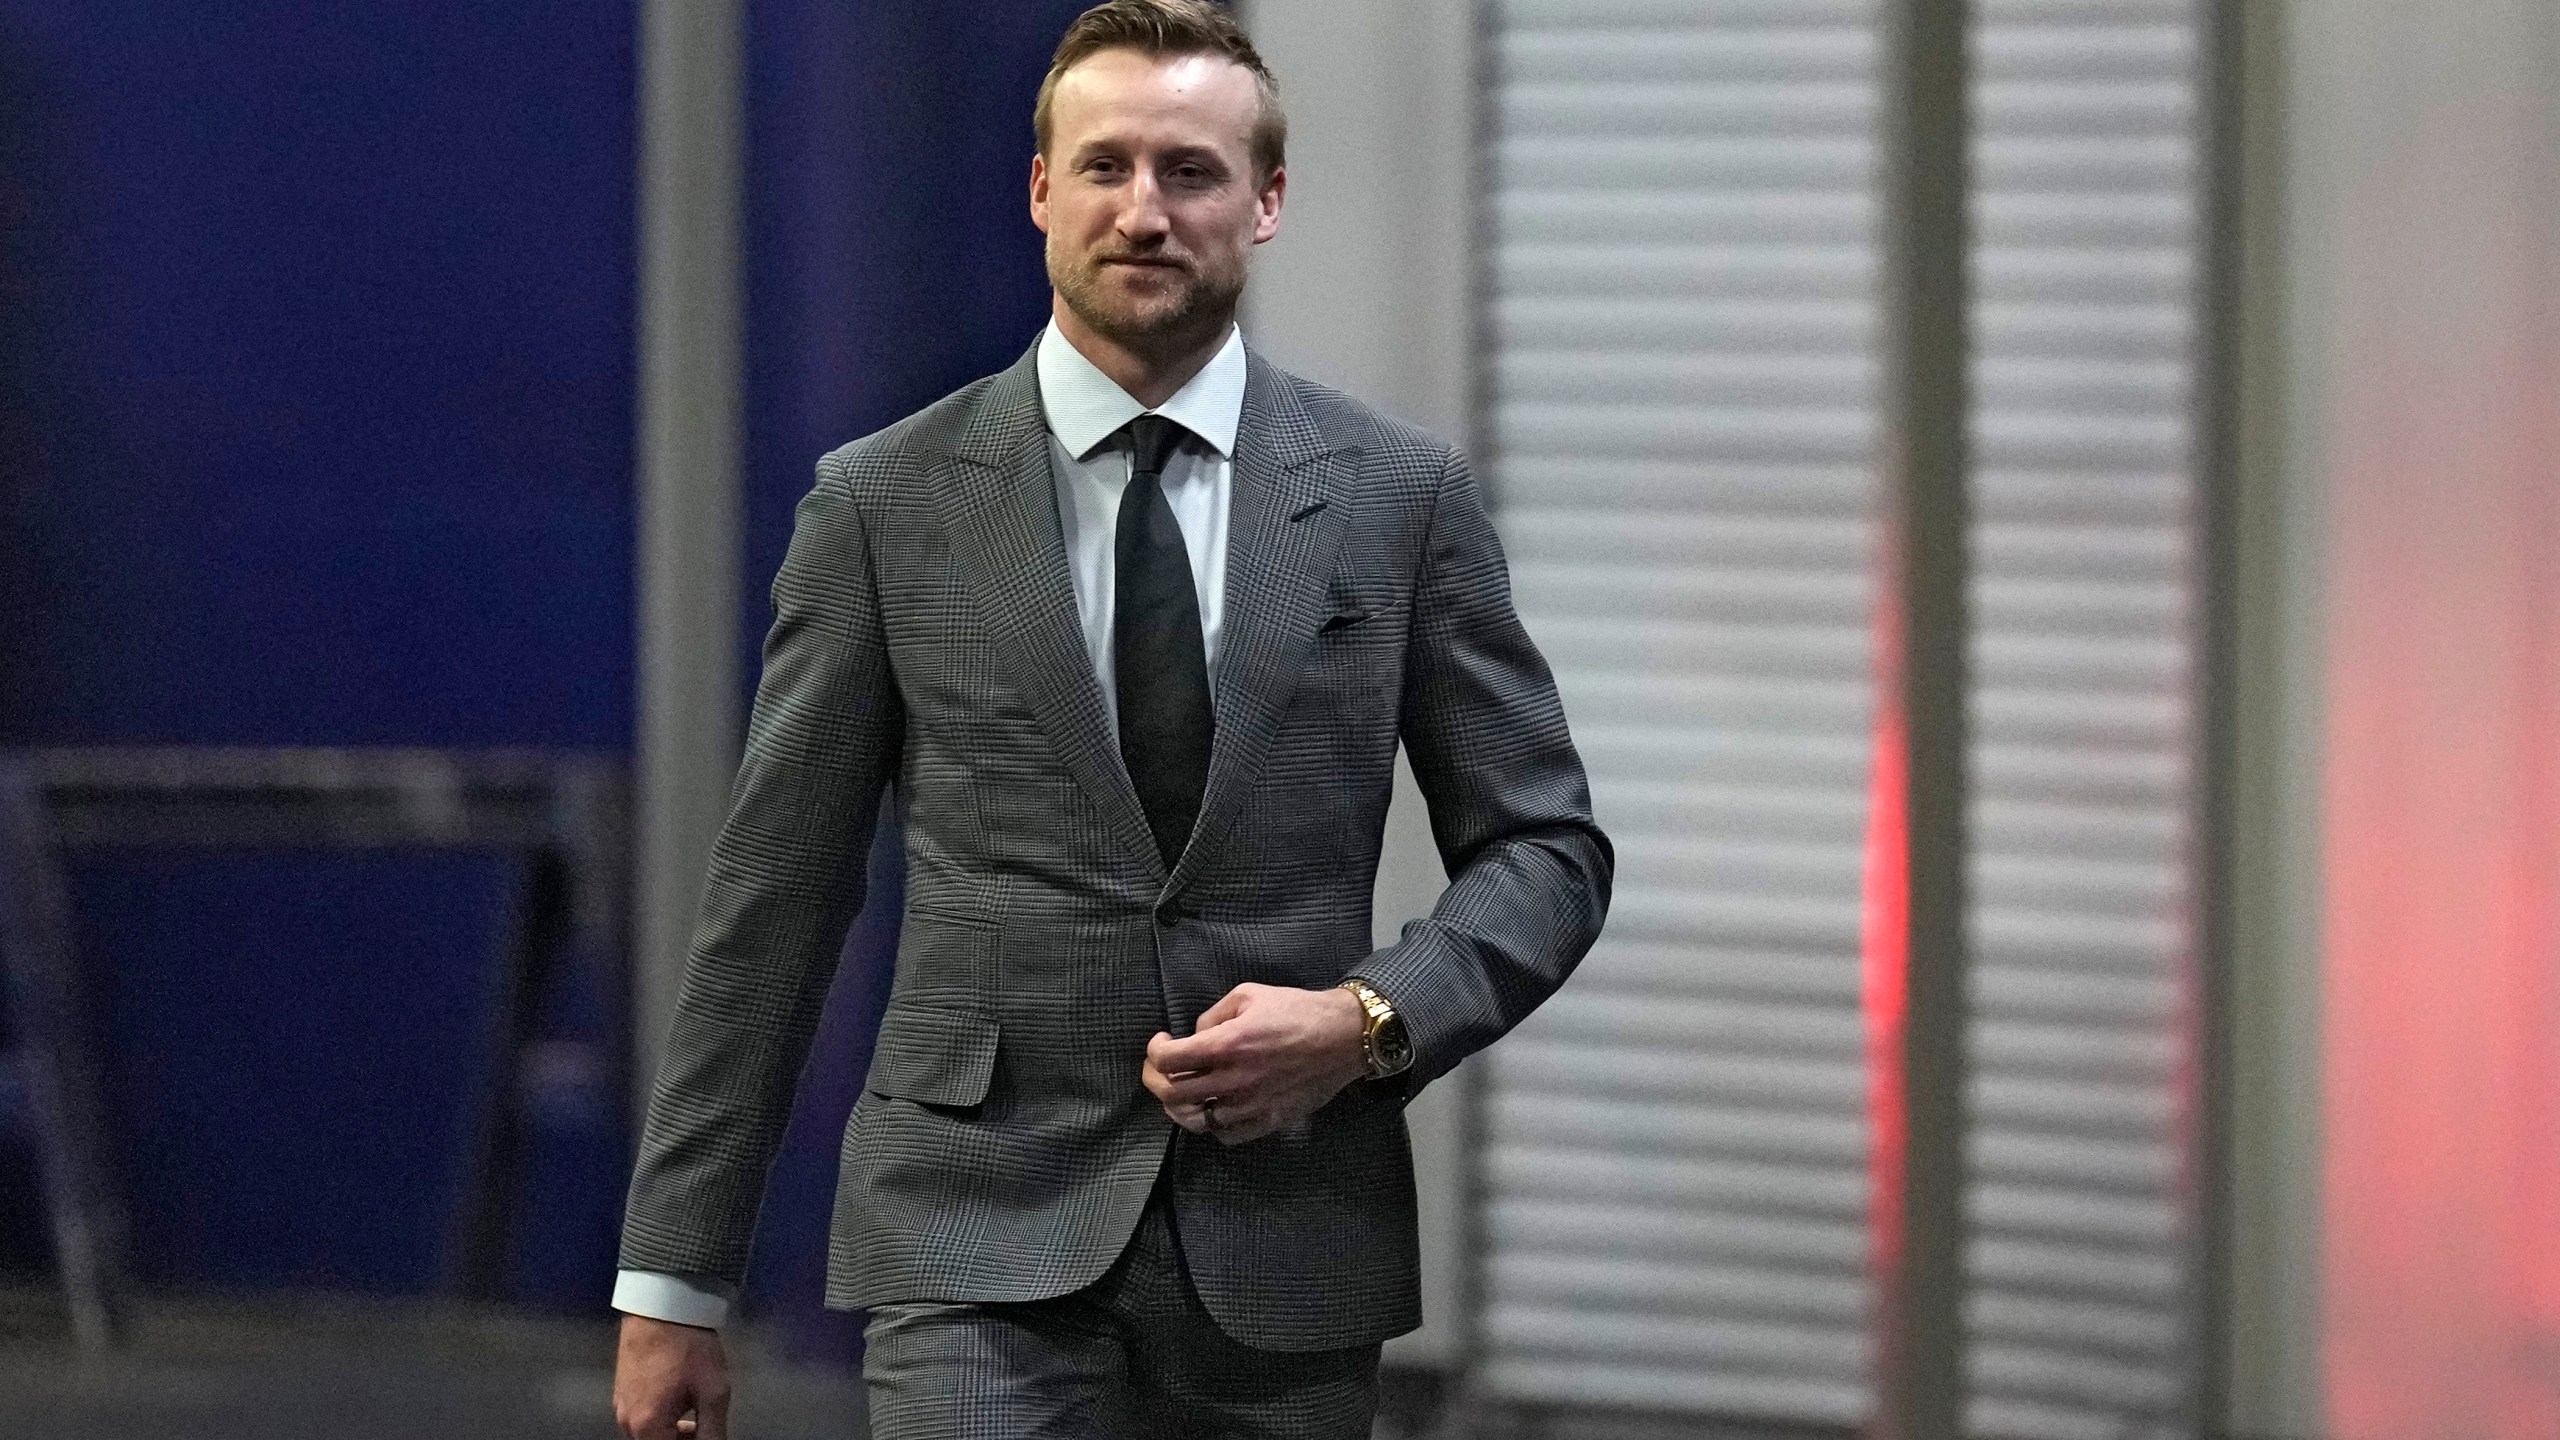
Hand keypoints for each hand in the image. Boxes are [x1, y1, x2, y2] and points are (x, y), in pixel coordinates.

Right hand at [615, 1313, 730, 1438]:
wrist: (661, 1305)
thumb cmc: (689, 1348)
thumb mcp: (712, 1392)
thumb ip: (713, 1431)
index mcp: (647, 1427)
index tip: (706, 1432)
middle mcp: (626, 1422)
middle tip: (704, 1424)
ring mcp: (620, 1405)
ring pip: (647, 1432)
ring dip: (670, 1430)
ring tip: (694, 1411)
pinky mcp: (620, 1390)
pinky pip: (640, 1417)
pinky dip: (659, 1417)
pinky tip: (677, 1396)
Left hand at [1142, 983, 1369, 1144]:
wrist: (1343, 1037)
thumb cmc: (1297, 1010)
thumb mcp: (1249, 995)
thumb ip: (1213, 1014)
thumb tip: (1196, 1035)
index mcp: (1226, 1045)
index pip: (1168, 1060)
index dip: (1154, 1051)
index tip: (1162, 1042)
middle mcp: (1233, 1079)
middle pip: (1172, 1094)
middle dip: (1155, 1080)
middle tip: (1160, 1068)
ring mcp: (1250, 1105)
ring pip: (1195, 1120)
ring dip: (1179, 1106)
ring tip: (1181, 1092)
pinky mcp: (1268, 1121)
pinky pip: (1226, 1135)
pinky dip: (1211, 1124)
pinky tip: (1213, 1108)